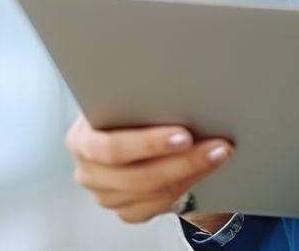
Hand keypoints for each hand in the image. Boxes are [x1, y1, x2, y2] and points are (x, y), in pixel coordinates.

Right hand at [64, 114, 234, 224]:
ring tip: (217, 155)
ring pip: (151, 194)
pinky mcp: (124, 210)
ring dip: (191, 174)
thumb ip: (136, 98)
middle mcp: (89, 172)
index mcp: (81, 140)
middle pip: (137, 177)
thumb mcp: (119, 97)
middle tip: (214, 147)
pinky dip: (184, 188)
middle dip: (183, 162)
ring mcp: (105, 195)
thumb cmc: (119, 110)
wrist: (116, 128)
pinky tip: (202, 171)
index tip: (184, 135)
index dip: (149, 144)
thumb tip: (175, 89)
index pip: (111, 148)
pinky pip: (156, 207)